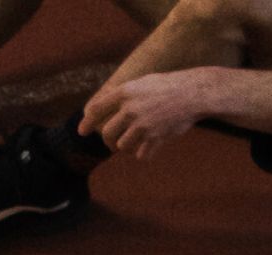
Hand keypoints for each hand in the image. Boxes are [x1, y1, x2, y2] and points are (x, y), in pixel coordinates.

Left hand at [81, 66, 211, 156]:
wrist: (190, 94)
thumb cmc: (166, 87)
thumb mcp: (140, 83)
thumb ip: (123, 94)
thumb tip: (107, 104)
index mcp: (123, 93)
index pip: (96, 109)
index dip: (86, 122)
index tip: (82, 132)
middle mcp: (130, 110)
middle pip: (107, 133)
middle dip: (108, 141)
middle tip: (112, 144)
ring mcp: (143, 125)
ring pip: (123, 146)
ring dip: (126, 148)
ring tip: (132, 146)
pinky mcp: (156, 138)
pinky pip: (142, 155)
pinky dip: (142, 155)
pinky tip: (146, 151)